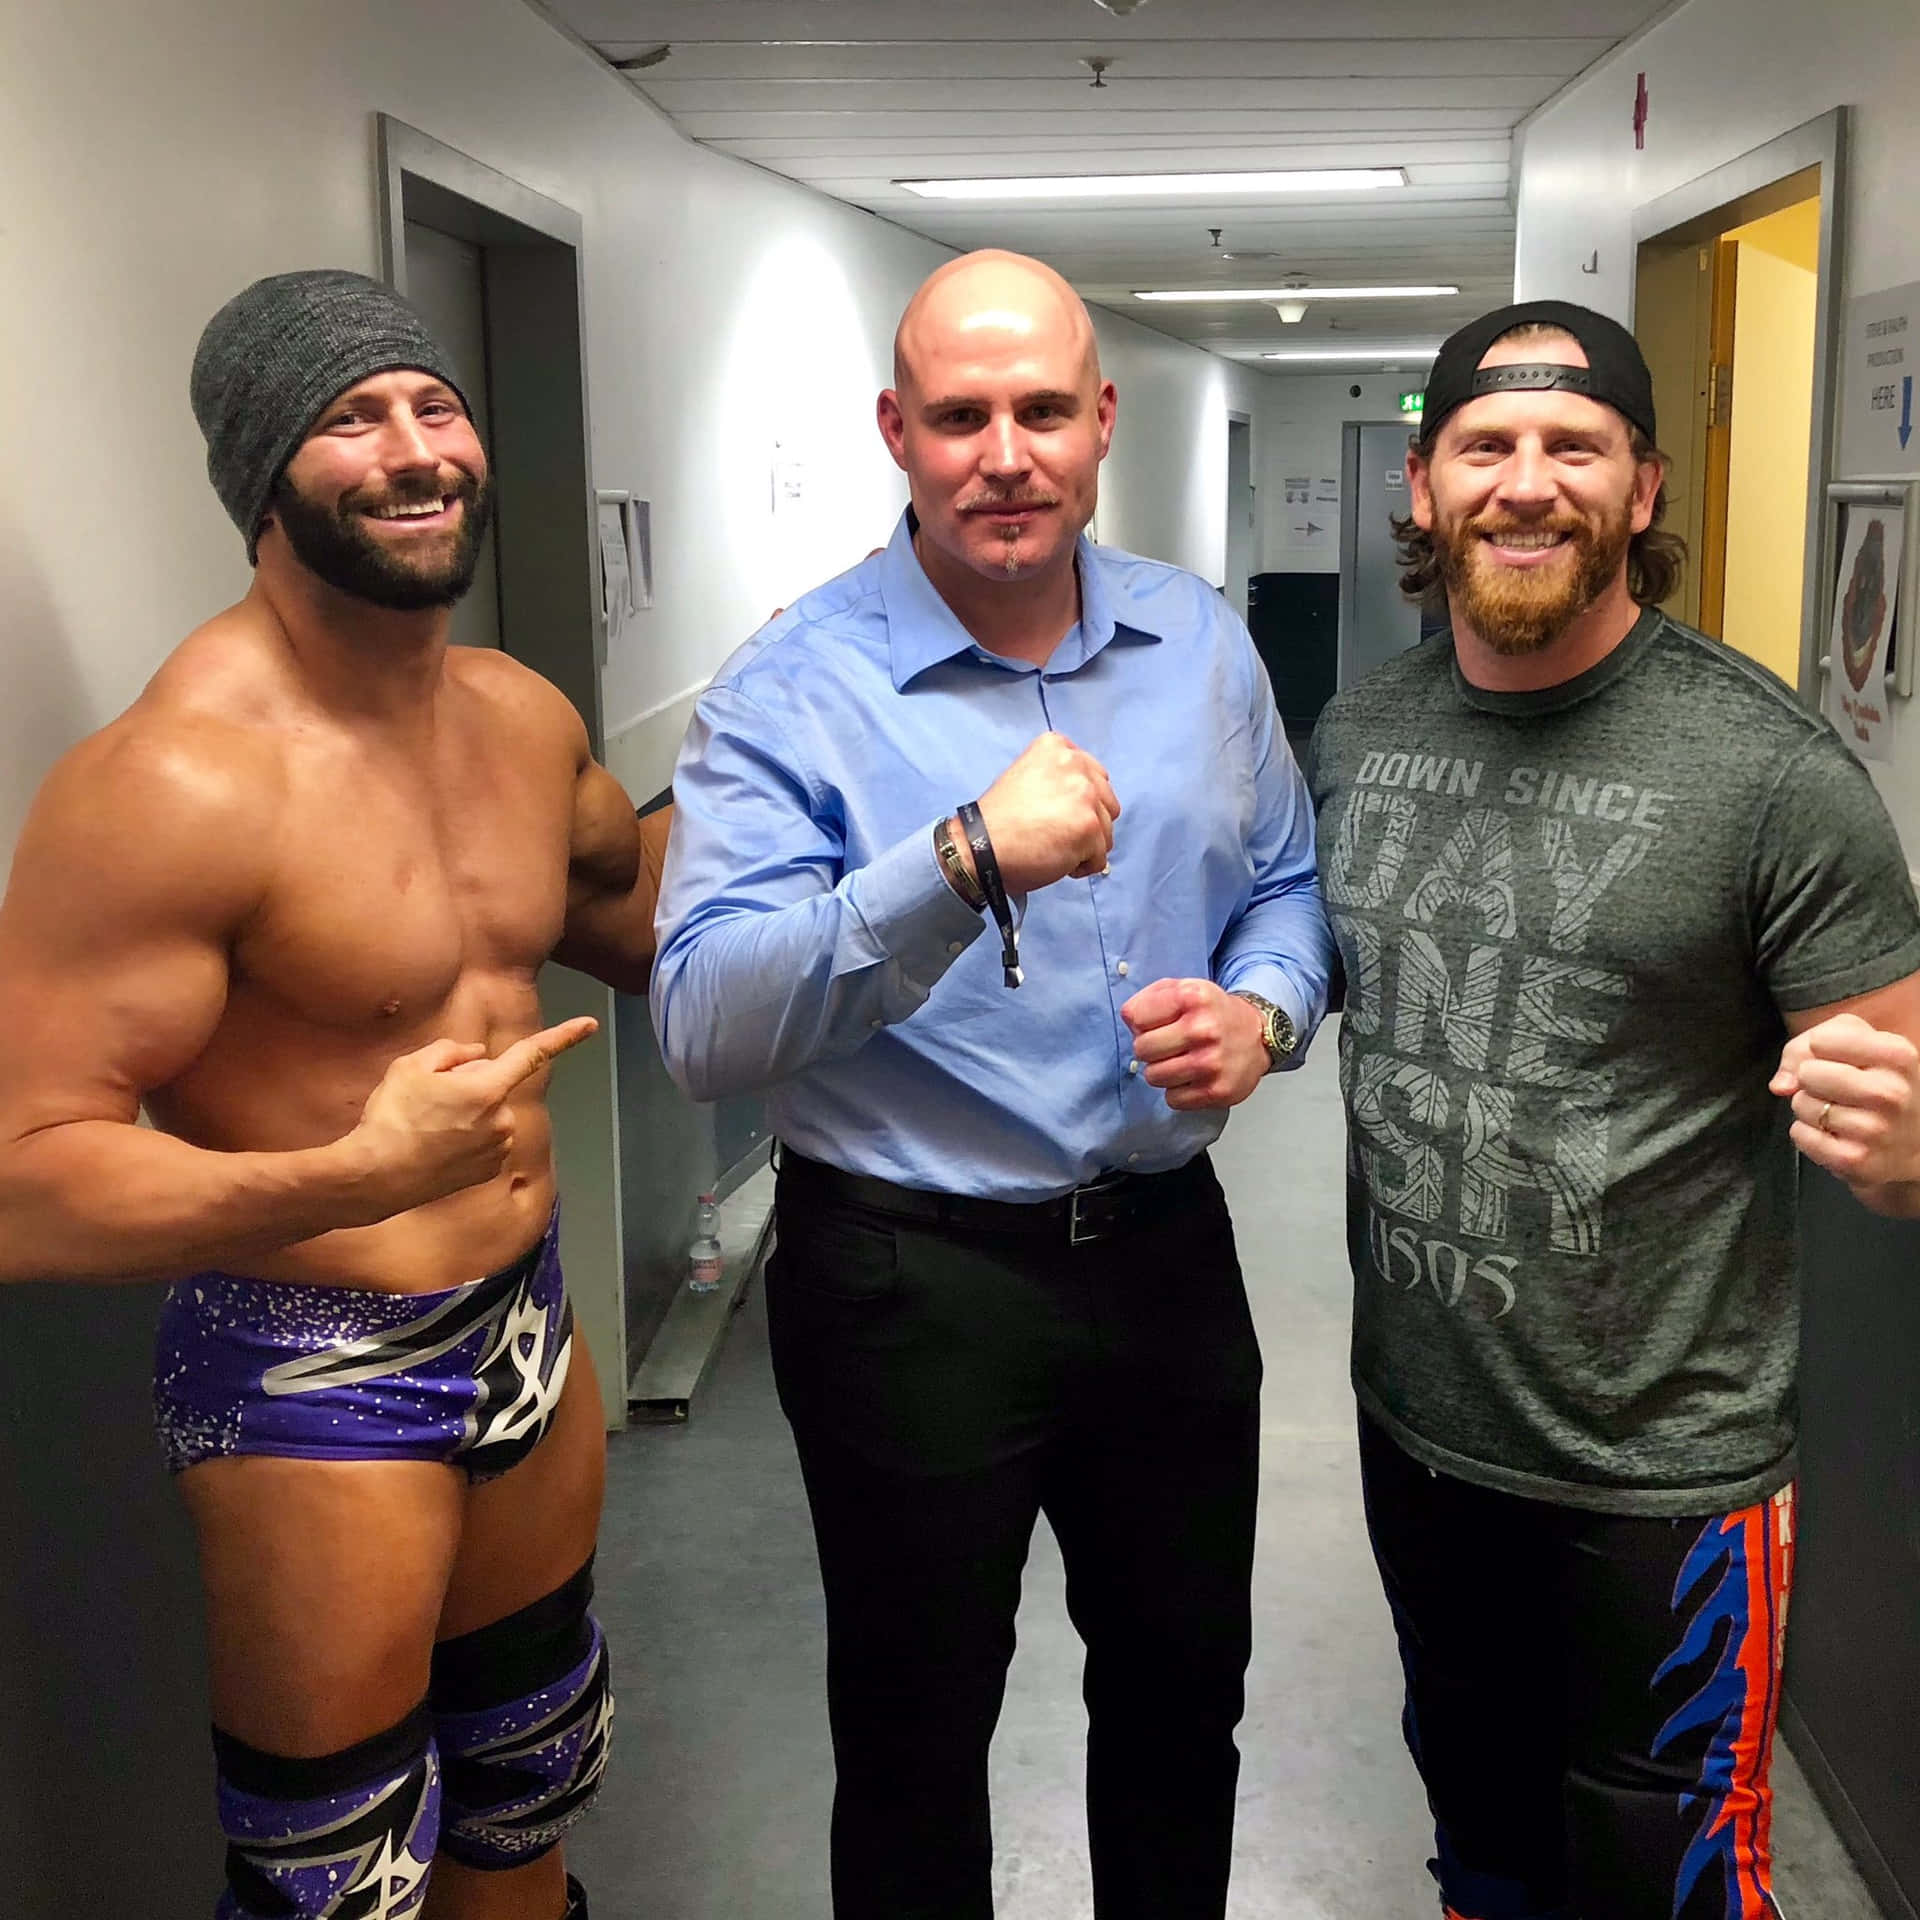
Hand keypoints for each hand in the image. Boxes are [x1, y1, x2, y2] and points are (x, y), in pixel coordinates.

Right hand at [347, 1018, 598, 1212]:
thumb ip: (451, 1052)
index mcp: (488, 1089)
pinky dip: (464, 1139)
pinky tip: (434, 1146)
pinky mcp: (488, 1172)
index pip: (532, 1054)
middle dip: (468, 1085)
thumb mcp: (411, 1067)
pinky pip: (483, 1141)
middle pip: (492, 1086)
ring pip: (487, 1115)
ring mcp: (498, 1149)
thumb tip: (478, 1056)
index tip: (591, 1024)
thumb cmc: (390, 1118)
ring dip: (465, 1114)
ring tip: (425, 1127)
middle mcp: (503, 1120)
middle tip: (427, 1101)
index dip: (563, 1036)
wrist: (374, 1177)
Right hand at [974, 732, 1120, 893]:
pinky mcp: (1089, 826)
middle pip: (1107, 802)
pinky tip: (1054, 859)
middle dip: (1088, 823)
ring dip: (1085, 846)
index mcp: (1057, 746)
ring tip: (1052, 846)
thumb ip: (1060, 777)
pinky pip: (1100, 857)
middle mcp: (1074, 764)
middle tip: (1055, 833)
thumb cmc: (999, 820)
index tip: (1059, 814)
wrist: (981, 847)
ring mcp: (1084, 795)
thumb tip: (1090, 800)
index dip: (1080, 802)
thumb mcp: (1027, 775)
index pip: (1095, 775)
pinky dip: (1081, 866)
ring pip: (1106, 830)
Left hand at [1121, 978, 1267, 1111]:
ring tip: (1180, 1061)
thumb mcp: (1185, 988)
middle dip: (1149, 1048)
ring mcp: (1211, 1062)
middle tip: (1168, 1045)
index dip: (1140, 1022)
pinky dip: (1178, 1091)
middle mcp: (1203, 1029)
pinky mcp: (1217, 1091)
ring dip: (1162, 1071)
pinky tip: (1192, 1077)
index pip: (1134, 1016)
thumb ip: (1150, 997)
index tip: (1154, 1024)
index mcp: (1192, 998)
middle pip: (1141, 1049)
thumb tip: (1130, 1019)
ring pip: (1153, 1077)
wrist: (1258, 1036)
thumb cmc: (1214, 1013)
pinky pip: (1172, 1099)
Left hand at [1770, 1012, 1919, 1198]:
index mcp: (1898, 1055)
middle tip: (1835, 1090)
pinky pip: (1799, 1135)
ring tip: (1839, 1113)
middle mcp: (1893, 1092)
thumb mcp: (1855, 1047)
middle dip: (1809, 1079)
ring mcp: (1876, 1130)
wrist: (1912, 1142)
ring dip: (1809, 1108)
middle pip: (1807, 1072)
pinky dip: (1806, 1133)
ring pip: (1801, 1104)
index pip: (1820, 1040)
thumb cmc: (1875, 1084)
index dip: (1818, 1049)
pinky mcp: (1855, 1160)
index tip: (1839, 1060)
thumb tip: (1782, 1085)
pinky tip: (1834, 1134)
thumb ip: (1806, 1046)